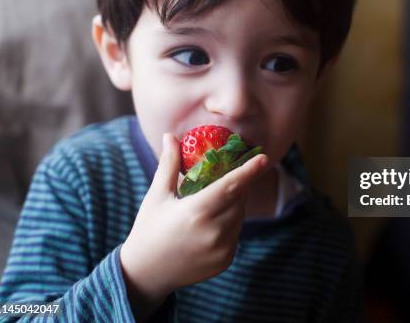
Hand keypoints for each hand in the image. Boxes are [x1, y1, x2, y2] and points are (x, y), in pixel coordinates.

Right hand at [120, 133, 268, 319]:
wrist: (146, 274)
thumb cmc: (148, 229)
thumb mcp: (157, 196)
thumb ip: (169, 165)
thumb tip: (170, 136)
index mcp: (196, 212)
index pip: (231, 186)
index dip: (249, 171)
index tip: (264, 158)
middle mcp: (213, 232)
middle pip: (238, 199)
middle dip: (237, 186)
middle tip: (226, 178)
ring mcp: (222, 249)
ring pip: (240, 216)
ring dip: (233, 205)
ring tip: (210, 204)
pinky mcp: (226, 260)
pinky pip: (236, 233)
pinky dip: (229, 224)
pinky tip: (209, 226)